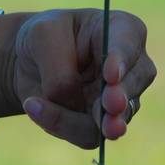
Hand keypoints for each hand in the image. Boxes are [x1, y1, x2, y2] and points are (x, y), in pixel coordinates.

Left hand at [13, 9, 155, 148]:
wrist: (31, 61)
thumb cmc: (46, 37)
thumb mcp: (43, 36)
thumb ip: (59, 69)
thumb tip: (72, 103)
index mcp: (124, 30)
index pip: (128, 45)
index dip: (121, 61)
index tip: (111, 76)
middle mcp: (132, 67)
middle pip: (131, 87)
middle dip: (116, 100)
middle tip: (108, 108)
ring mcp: (123, 100)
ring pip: (110, 120)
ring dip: (74, 119)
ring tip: (37, 106)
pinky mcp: (103, 125)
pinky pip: (88, 135)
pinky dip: (59, 125)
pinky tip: (35, 108)